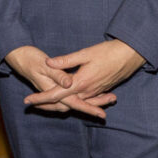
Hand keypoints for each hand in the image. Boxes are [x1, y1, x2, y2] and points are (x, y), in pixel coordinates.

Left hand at [24, 39, 145, 119]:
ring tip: (45, 104)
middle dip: (47, 105)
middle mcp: (87, 91)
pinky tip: (72, 99)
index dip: (41, 98)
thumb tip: (49, 63)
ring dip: (61, 104)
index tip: (27, 101)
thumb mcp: (85, 53)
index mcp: (81, 82)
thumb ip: (66, 61)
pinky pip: (85, 100)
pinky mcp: (101, 90)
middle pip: (64, 103)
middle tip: (32, 105)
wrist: (131, 56)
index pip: (56, 94)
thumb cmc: (108, 52)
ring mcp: (95, 92)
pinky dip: (76, 102)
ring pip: (75, 103)